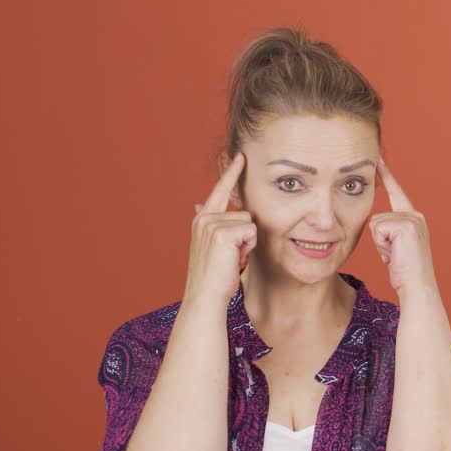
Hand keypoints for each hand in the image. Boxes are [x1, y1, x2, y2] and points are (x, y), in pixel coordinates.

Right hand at [184, 153, 255, 306]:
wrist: (206, 296)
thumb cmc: (215, 275)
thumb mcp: (214, 246)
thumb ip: (214, 225)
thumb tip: (199, 204)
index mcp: (203, 220)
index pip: (220, 191)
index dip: (232, 173)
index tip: (241, 155)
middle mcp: (205, 218)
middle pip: (245, 214)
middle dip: (246, 237)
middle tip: (231, 257)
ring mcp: (212, 224)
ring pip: (250, 223)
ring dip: (248, 244)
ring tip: (232, 259)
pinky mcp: (222, 232)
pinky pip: (251, 232)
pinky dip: (248, 248)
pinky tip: (234, 260)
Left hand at [370, 159, 437, 294]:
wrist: (418, 286)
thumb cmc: (405, 273)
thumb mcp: (396, 248)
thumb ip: (390, 232)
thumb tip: (377, 227)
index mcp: (414, 219)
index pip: (396, 194)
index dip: (387, 176)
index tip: (378, 159)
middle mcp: (415, 216)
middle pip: (377, 218)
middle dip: (380, 241)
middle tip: (395, 255)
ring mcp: (412, 219)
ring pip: (375, 225)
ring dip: (380, 245)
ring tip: (395, 256)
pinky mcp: (405, 225)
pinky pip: (377, 230)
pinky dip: (381, 246)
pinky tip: (395, 254)